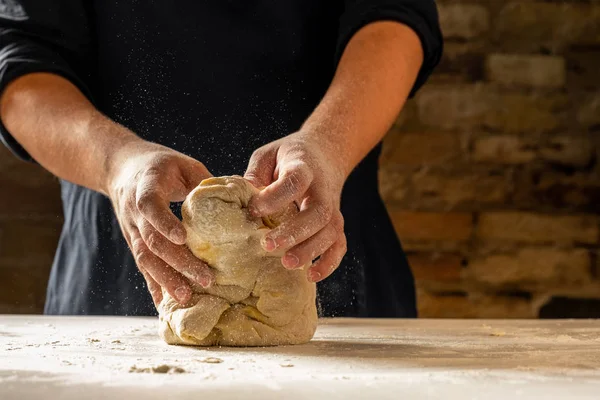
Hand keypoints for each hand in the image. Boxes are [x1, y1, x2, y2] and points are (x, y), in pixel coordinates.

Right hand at [106, 139, 214, 306]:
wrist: (120, 167)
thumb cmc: (161, 165)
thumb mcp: (183, 164)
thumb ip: (204, 182)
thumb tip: (240, 200)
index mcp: (146, 187)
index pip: (150, 206)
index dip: (164, 222)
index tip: (183, 237)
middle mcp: (134, 212)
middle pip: (152, 241)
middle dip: (178, 261)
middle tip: (205, 278)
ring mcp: (131, 230)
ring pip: (145, 259)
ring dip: (165, 279)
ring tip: (186, 297)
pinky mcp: (133, 243)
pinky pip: (142, 267)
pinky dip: (153, 286)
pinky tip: (165, 305)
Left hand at [244, 132, 347, 282]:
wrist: (325, 154)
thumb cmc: (288, 158)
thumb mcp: (267, 156)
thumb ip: (254, 176)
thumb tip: (238, 202)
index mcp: (303, 167)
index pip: (295, 181)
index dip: (275, 196)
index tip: (255, 209)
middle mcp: (322, 190)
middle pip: (317, 212)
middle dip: (295, 231)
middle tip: (268, 244)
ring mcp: (333, 208)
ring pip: (330, 231)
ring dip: (310, 250)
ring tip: (287, 263)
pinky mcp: (335, 224)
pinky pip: (339, 246)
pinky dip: (328, 263)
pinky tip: (310, 276)